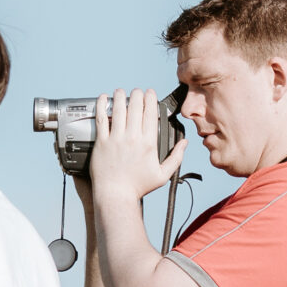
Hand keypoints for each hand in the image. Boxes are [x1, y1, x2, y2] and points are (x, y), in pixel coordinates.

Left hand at [84, 89, 185, 207]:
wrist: (116, 195)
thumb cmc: (138, 187)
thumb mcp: (163, 175)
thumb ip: (176, 158)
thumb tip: (185, 143)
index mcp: (148, 144)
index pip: (151, 114)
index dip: (151, 99)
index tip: (150, 93)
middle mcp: (132, 138)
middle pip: (135, 108)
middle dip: (137, 95)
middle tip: (137, 92)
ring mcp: (116, 139)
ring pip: (118, 110)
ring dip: (120, 97)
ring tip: (121, 91)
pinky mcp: (102, 142)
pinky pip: (102, 119)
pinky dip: (102, 106)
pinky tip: (103, 98)